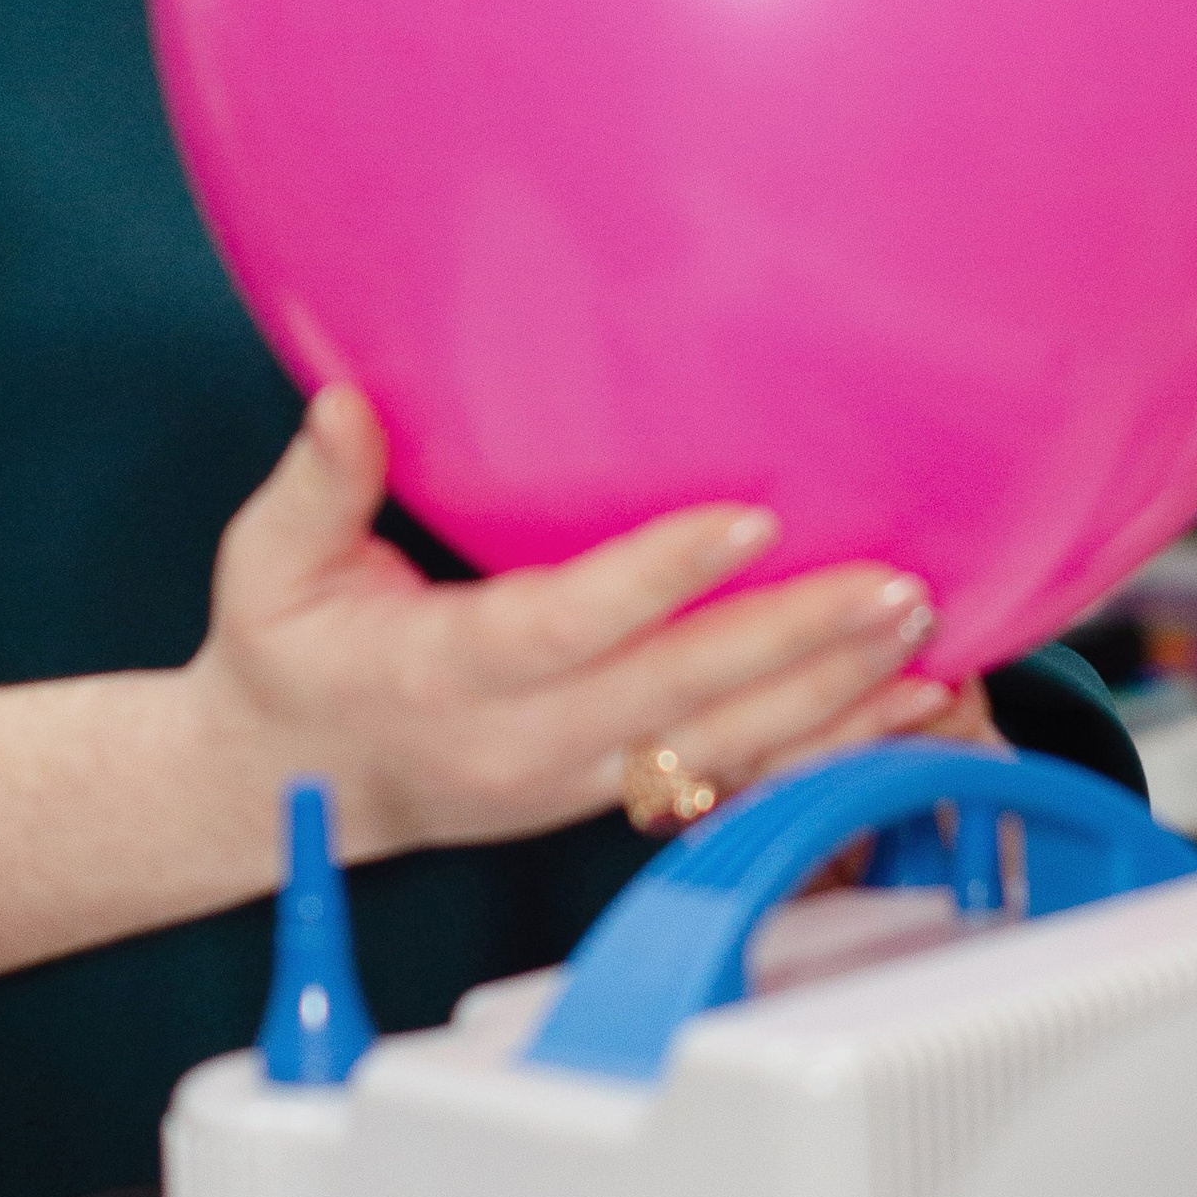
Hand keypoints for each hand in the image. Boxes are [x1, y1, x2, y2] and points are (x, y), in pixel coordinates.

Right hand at [189, 385, 956, 866]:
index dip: (660, 579)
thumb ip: (317, 482)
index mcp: (444, 675)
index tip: (749, 522)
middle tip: (896, 585)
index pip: (568, 626)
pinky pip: (736, 778)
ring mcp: (577, 781)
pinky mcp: (613, 795)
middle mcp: (525, 742)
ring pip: (725, 750)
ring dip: (836, 700)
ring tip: (929, 640)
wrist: (283, 789)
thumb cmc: (286, 658)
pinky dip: (832, 746)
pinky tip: (911, 707)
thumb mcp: (266, 564)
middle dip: (796, 642)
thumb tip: (346, 401)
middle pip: (679, 695)